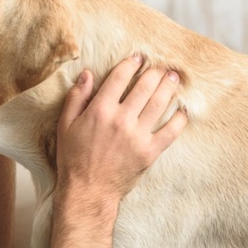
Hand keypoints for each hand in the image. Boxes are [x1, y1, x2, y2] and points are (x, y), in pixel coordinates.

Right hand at [56, 56, 187, 205]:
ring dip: (169, 87)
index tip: (138, 57)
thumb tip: (87, 75)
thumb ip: (76, 99)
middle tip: (161, 67)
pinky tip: (183, 110)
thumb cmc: (73, 158)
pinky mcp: (150, 151)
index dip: (131, 64)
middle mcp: (121, 119)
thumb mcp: (65, 126)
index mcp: (99, 111)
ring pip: (160, 103)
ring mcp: (138, 135)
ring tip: (173, 78)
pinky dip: (180, 118)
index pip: (119, 78)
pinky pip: (171, 130)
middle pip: (144, 87)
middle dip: (155, 72)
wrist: (88, 190)